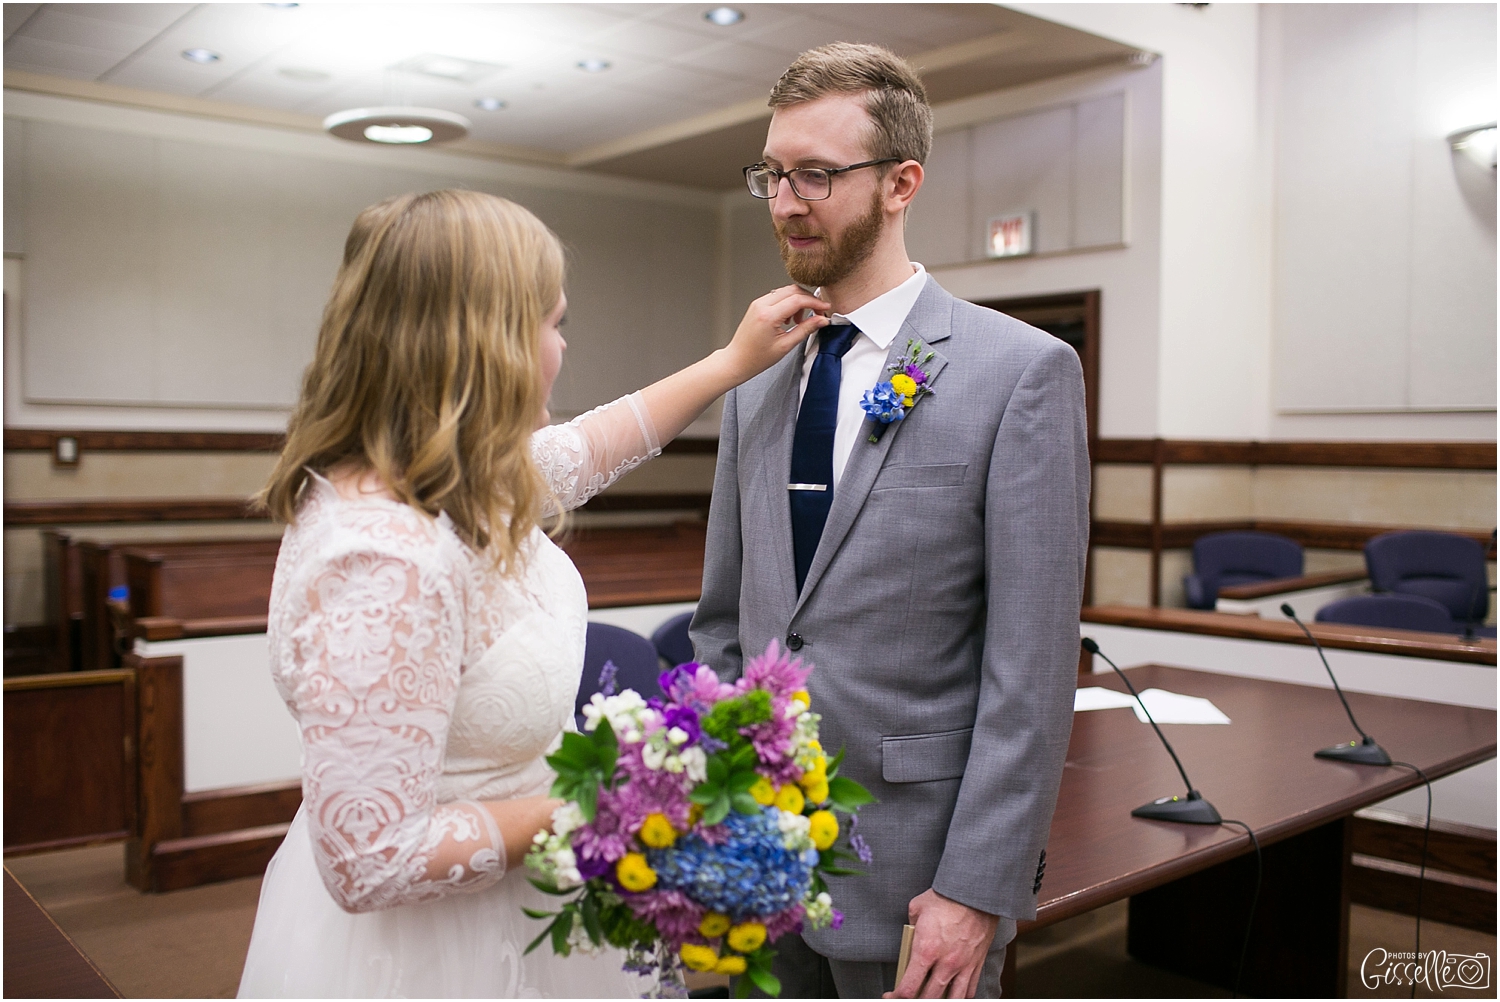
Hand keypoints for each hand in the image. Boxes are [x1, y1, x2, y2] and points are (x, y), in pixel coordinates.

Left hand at [719, 285, 830, 382]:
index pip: (797, 299)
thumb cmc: (756, 357)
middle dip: (808, 300)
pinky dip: (788, 303)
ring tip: (799, 321)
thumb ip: (805, 330)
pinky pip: (778, 296)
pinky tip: (789, 319)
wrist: (737, 360)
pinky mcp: (757, 305)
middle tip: (816, 314)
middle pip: (793, 290)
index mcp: (768, 316)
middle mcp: (761, 305)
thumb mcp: (785, 346)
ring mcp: (758, 303)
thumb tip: (821, 321)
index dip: (815, 302)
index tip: (824, 308)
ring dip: (798, 302)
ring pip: (786, 291)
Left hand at [884, 890, 998, 998]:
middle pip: (928, 998)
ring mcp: (963, 965)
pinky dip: (960, 997)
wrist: (975, 893)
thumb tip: (909, 934)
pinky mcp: (977, 963)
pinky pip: (970, 990)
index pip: (908, 988)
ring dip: (939, 1001)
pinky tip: (953, 995)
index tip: (892, 995)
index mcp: (926, 950)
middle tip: (909, 995)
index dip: (897, 997)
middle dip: (915, 1000)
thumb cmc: (947, 897)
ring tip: (931, 996)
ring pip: (952, 999)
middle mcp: (945, 963)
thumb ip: (910, 926)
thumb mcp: (917, 908)